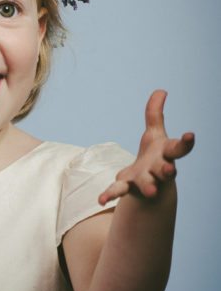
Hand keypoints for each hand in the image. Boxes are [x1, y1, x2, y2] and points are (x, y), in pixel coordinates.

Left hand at [99, 90, 193, 205]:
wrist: (149, 187)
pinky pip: (120, 191)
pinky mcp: (129, 187)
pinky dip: (110, 194)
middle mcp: (159, 170)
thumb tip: (161, 90)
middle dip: (167, 171)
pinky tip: (100, 200)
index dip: (185, 142)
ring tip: (149, 192)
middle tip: (170, 171)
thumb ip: (155, 114)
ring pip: (148, 184)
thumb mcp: (154, 133)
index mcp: (167, 155)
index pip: (179, 148)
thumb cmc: (155, 156)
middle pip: (166, 170)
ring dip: (148, 187)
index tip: (190, 134)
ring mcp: (145, 180)